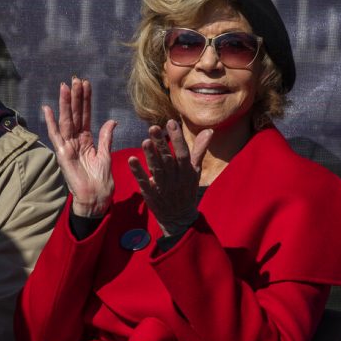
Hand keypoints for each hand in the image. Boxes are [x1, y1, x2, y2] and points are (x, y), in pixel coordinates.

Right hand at [44, 77, 116, 216]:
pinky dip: (51, 122)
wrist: (96, 198)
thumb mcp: (106, 155)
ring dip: (65, 104)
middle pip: (75, 114)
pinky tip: (47, 108)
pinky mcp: (62, 154)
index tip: (86, 84)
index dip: (85, 100)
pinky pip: (55, 136)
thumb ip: (106, 137)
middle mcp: (75, 140)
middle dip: (75, 97)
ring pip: (66, 120)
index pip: (85, 115)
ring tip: (65, 86)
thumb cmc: (101, 180)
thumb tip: (112, 120)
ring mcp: (67, 146)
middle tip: (76, 79)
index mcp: (86, 140)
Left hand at [128, 120, 212, 234]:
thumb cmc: (187, 190)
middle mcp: (175, 179)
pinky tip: (131, 160)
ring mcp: (163, 187)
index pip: (183, 153)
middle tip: (153, 127)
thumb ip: (199, 150)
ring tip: (145, 141)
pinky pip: (143, 182)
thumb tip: (209, 130)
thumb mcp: (195, 171)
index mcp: (187, 171)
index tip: (171, 122)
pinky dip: (137, 172)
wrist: (180, 218)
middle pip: (168, 159)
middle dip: (161, 143)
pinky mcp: (151, 195)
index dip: (177, 138)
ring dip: (150, 156)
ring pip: (156, 170)